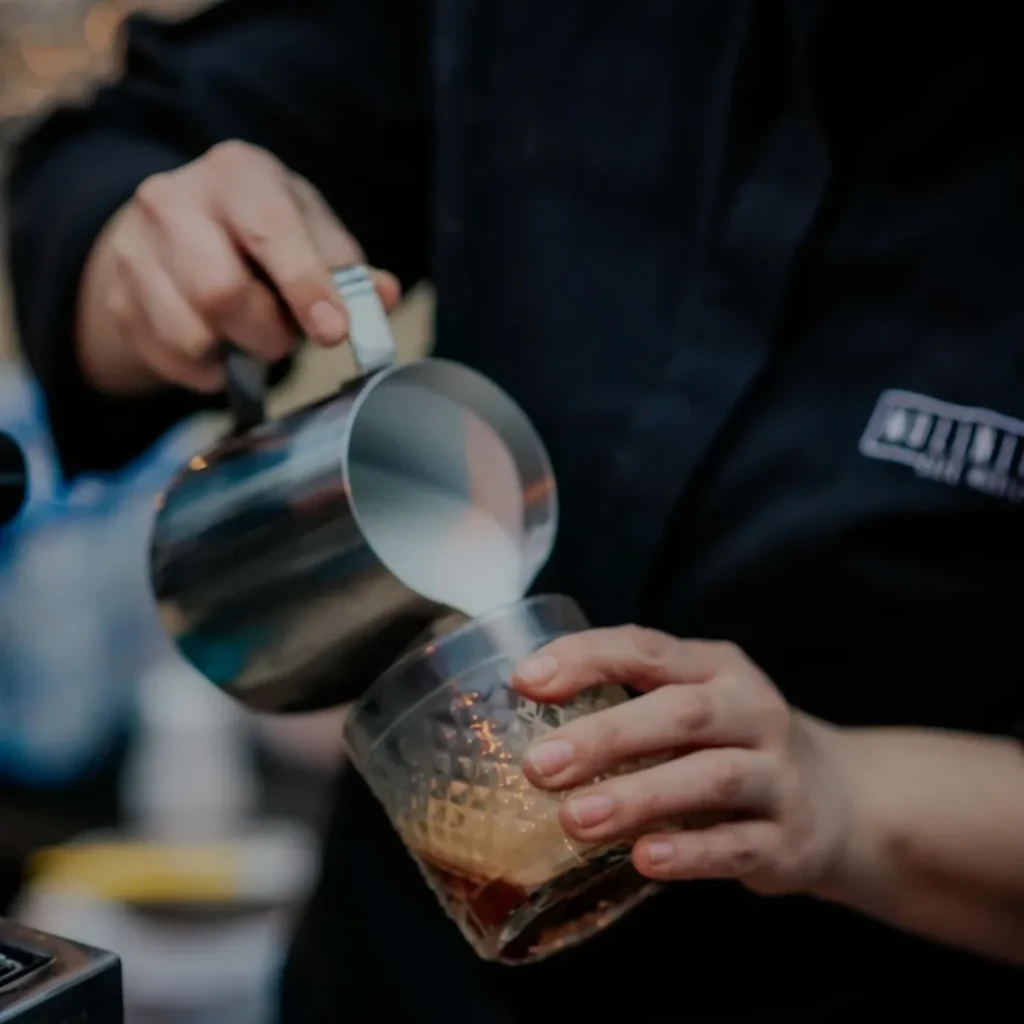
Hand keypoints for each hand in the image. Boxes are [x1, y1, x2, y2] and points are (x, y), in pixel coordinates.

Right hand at [77, 140, 400, 393]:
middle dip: (267, 331)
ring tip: (251, 337)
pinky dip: (206, 371)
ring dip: (236, 353)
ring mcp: (135, 248)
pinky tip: (220, 352)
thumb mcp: (309, 233)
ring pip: (191, 332)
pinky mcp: (118, 296)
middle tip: (285, 337)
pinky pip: (169, 357)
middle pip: (220, 290)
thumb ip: (347, 268)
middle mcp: (174, 200)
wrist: (175, 233)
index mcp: (237, 173)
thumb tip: (384, 295)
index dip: (306, 286)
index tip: (334, 332)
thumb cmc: (262, 234)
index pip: (271, 231)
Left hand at [512, 626, 848, 894]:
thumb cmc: (731, 743)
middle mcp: (752, 710)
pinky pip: (738, 844)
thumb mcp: (692, 704)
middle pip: (680, 713)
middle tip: (538, 766)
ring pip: (711, 778)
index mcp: (716, 668)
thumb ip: (627, 701)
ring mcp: (778, 774)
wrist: (840, 800)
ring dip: (639, 797)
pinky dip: (690, 854)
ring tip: (575, 819)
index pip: (647, 649)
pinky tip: (644, 860)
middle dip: (605, 736)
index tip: (526, 680)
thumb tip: (525, 709)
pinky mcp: (790, 837)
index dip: (586, 659)